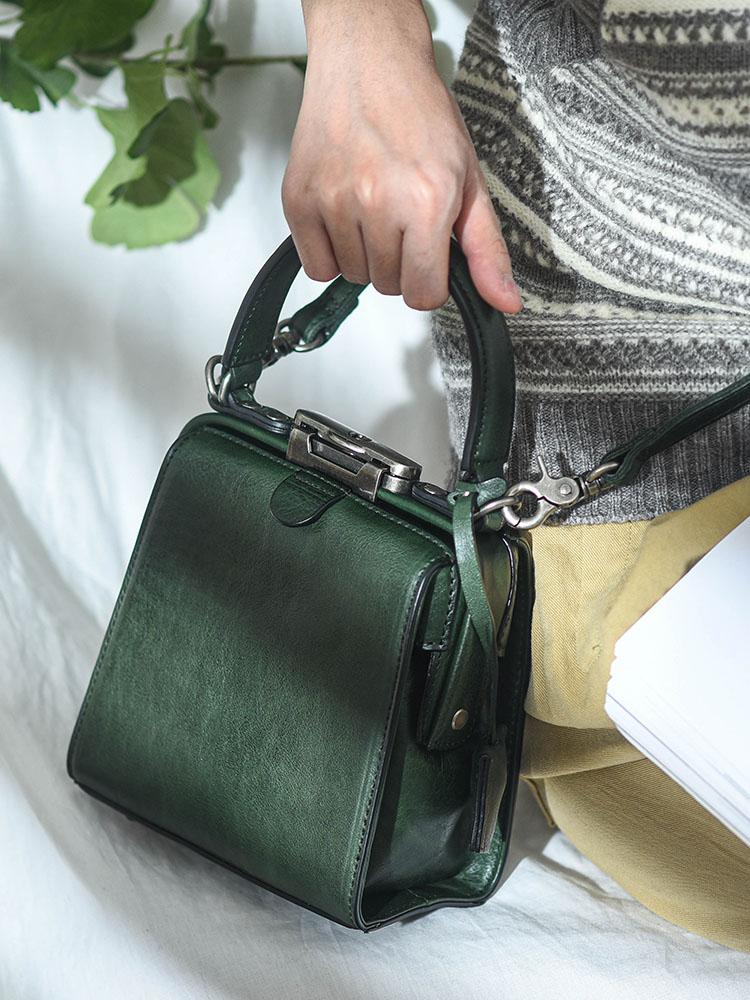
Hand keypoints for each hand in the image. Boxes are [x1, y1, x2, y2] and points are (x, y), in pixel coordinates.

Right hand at [282, 0, 521, 312]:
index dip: (428, 281)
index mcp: (427, 202)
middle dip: (398, 262)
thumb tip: (504, 302)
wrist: (369, 62)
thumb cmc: (419, 114)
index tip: (426, 255)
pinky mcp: (299, 199)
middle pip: (388, 286)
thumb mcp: (469, 181)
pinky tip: (344, 217)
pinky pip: (316, 266)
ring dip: (364, 255)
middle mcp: (378, 203)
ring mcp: (334, 201)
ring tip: (372, 207)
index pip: (423, 295)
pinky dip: (330, 252)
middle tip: (399, 216)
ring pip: (353, 276)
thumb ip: (486, 248)